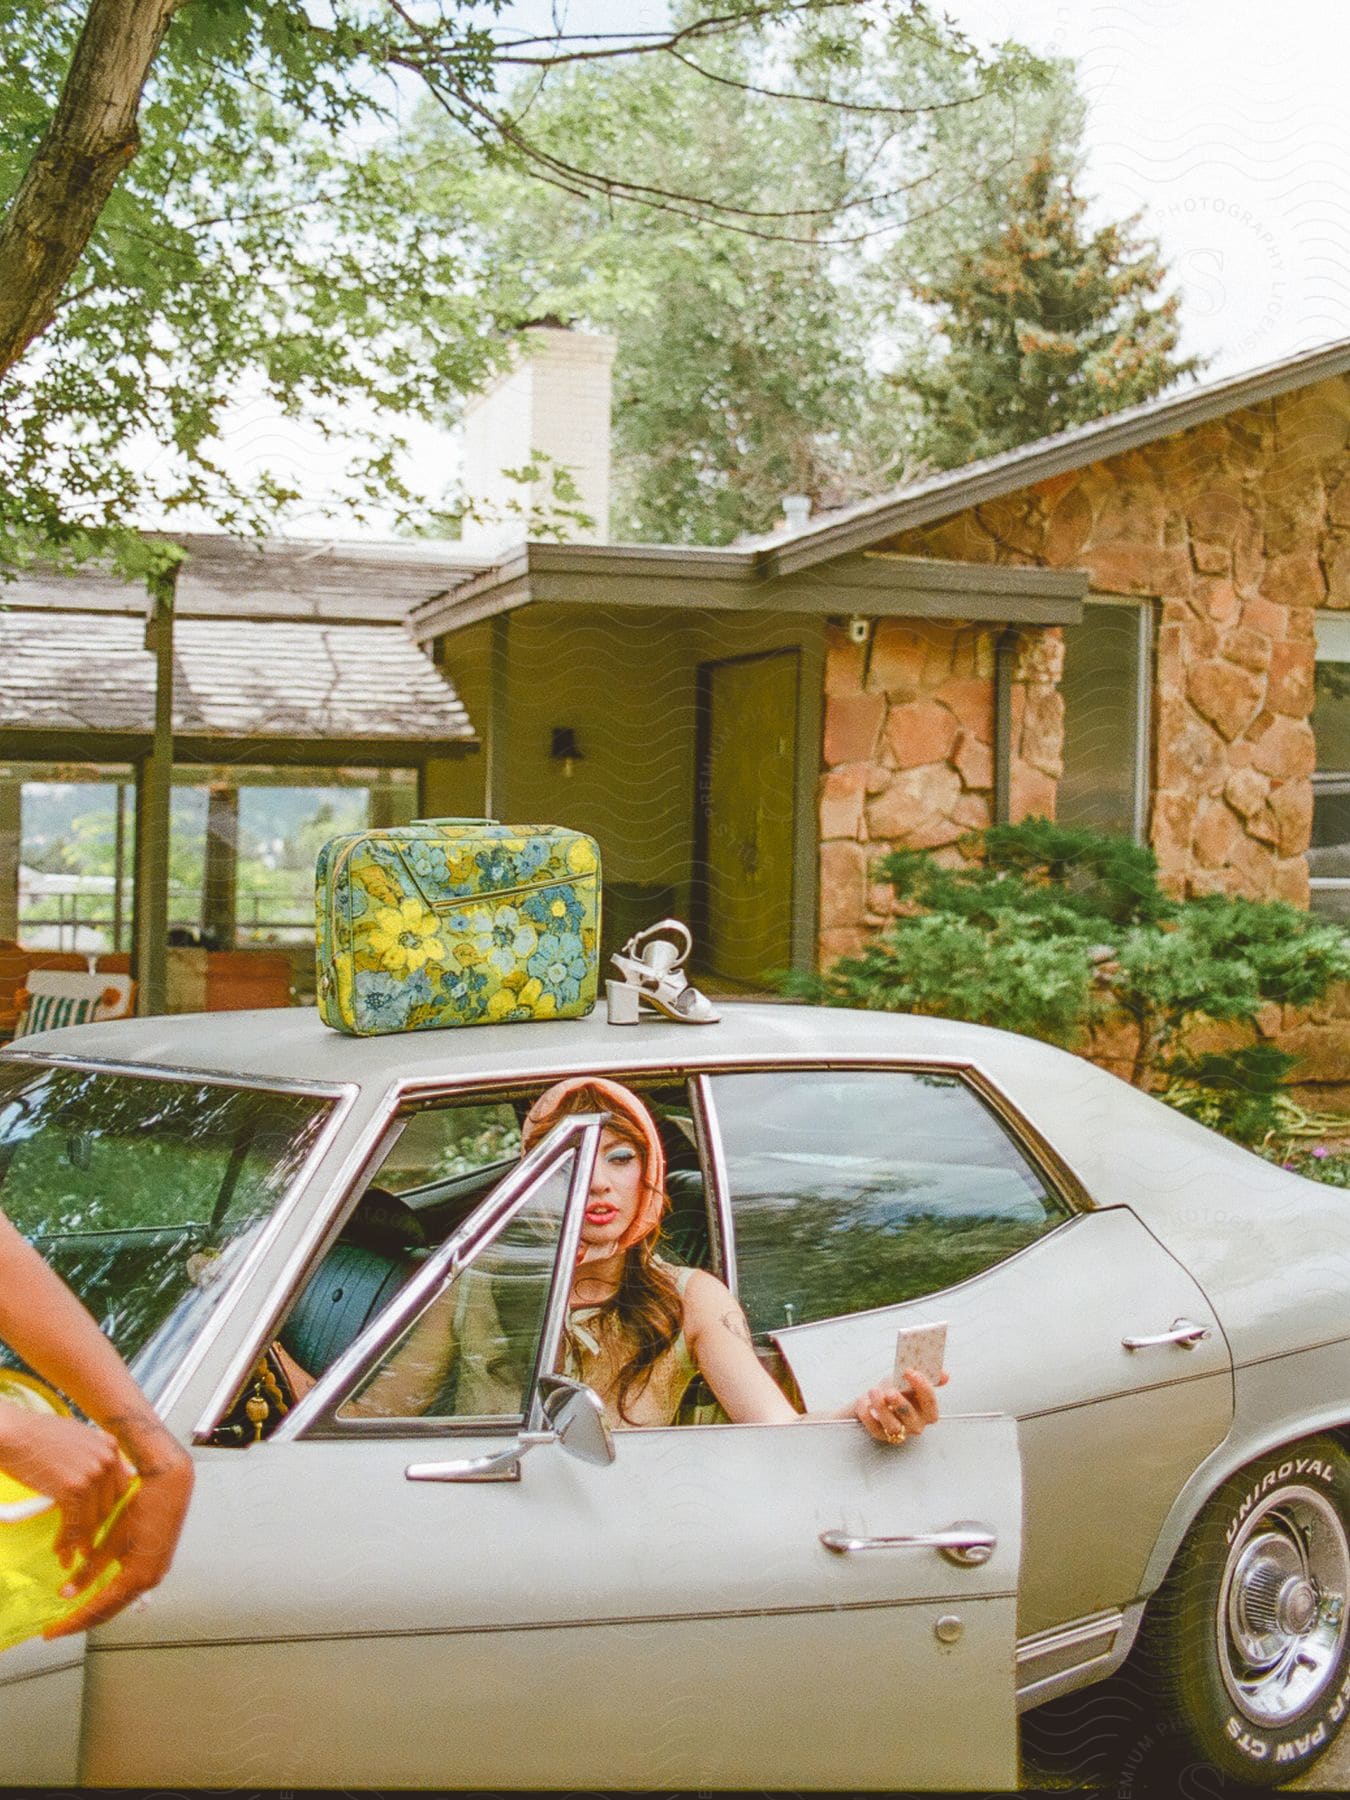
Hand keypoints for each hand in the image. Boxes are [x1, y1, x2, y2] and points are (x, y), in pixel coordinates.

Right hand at [0, 1402, 131, 1568]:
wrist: (14, 1435)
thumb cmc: (39, 1437)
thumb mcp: (79, 1438)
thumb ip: (99, 1455)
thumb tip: (123, 1474)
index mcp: (110, 1447)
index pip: (119, 1487)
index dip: (106, 1509)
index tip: (95, 1524)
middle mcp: (106, 1460)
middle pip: (107, 1506)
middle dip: (94, 1528)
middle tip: (84, 1546)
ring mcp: (91, 1475)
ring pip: (91, 1520)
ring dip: (81, 1542)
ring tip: (71, 1556)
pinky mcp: (73, 1490)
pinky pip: (74, 1524)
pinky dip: (67, 1542)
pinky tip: (59, 1551)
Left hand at [44, 1447, 193, 1637]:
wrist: (170, 1483)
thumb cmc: (143, 1506)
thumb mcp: (112, 1539)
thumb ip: (90, 1569)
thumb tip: (65, 1593)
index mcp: (139, 1577)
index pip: (99, 1610)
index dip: (73, 1622)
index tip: (52, 1631)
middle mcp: (150, 1580)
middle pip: (110, 1611)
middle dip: (82, 1621)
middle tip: (57, 1628)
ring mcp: (155, 1573)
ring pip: (119, 1602)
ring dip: (95, 1610)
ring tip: (72, 1614)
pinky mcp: (156, 1564)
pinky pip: (128, 1589)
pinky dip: (109, 1596)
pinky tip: (96, 1594)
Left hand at [854, 1368, 946, 1445]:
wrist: (877, 1397)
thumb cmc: (897, 1388)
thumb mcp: (910, 1379)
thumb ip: (927, 1376)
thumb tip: (945, 1375)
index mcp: (927, 1411)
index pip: (930, 1402)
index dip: (922, 1387)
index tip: (909, 1371)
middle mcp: (916, 1424)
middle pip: (912, 1418)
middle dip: (900, 1404)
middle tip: (890, 1391)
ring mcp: (899, 1432)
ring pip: (893, 1427)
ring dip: (882, 1408)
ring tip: (873, 1391)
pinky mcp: (881, 1435)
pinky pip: (874, 1428)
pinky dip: (867, 1415)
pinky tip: (863, 1402)